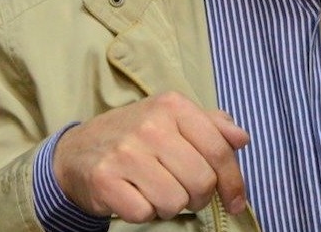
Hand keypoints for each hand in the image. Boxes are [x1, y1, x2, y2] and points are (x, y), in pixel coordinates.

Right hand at [53, 92, 249, 222]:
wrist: (78, 149)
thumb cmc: (137, 134)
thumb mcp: (174, 118)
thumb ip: (212, 126)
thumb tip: (242, 139)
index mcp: (173, 105)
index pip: (219, 149)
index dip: (233, 181)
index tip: (236, 201)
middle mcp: (150, 125)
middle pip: (201, 181)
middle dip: (200, 197)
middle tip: (187, 192)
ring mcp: (125, 152)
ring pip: (175, 202)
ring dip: (171, 206)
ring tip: (158, 191)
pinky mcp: (104, 180)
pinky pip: (144, 214)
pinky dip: (145, 213)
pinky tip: (136, 196)